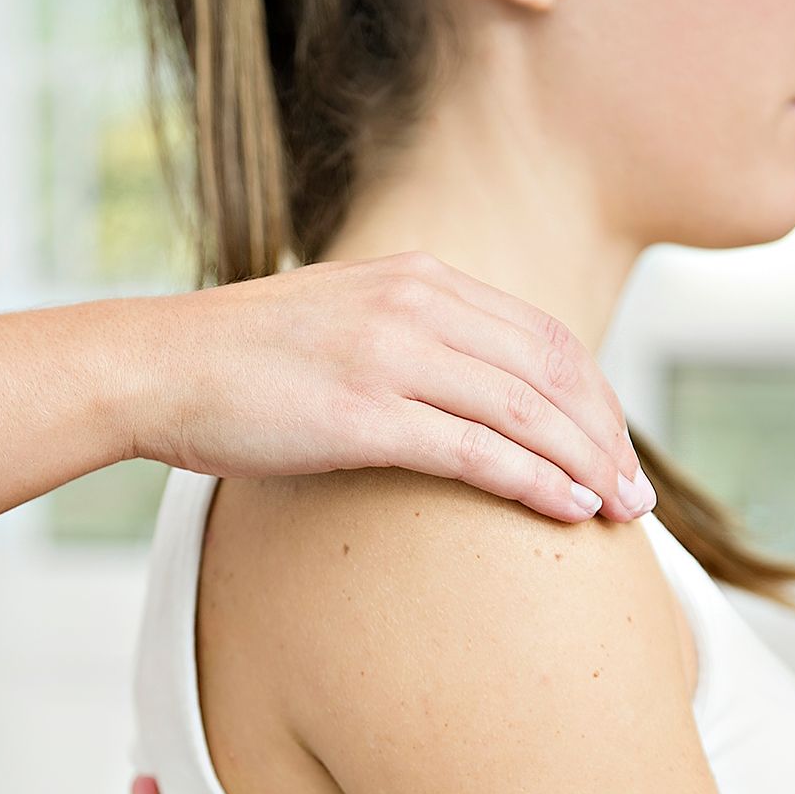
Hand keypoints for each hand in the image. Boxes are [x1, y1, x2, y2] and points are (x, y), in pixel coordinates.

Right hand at [131, 251, 654, 522]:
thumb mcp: (344, 322)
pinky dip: (535, 482)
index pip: (545, 337)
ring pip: (527, 412)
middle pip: (553, 372)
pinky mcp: (362, 412)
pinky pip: (477, 451)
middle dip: (607, 438)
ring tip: (619, 514)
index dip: (596, 399)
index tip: (619, 452)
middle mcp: (417, 304)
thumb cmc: (242, 363)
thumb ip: (410, 339)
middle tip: (638, 497)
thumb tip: (466, 392)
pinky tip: (568, 510)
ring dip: (586, 465)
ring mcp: (391, 354)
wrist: (156, 368)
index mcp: (420, 279)